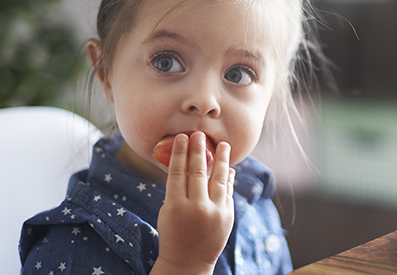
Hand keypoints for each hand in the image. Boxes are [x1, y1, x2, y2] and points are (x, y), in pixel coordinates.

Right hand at [151, 132, 234, 274]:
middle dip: (199, 151)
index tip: (182, 137)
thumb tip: (189, 163)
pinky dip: (228, 179)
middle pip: (198, 172)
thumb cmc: (173, 233)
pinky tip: (229, 167)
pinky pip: (228, 191)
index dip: (180, 153)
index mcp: (175, 206)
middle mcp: (196, 208)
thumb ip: (177, 190)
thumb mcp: (168, 211)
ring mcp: (215, 212)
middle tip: (199, 134)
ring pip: (219, 179)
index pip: (177, 173)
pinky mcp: (227, 216)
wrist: (188, 262)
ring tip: (223, 144)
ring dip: (221, 159)